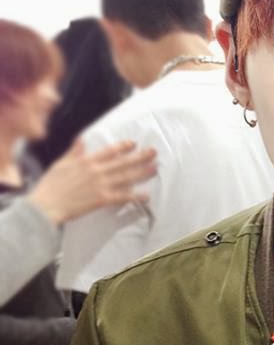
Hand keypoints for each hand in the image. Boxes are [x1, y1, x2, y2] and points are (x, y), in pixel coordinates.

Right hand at [29, 140, 157, 223]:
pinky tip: (146, 195)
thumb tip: (82, 140)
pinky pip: (122, 197)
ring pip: (126, 177)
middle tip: (154, 152)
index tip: (134, 143)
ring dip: (142, 173)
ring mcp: (101, 185)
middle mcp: (97, 171)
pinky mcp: (102, 199)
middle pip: (123, 162)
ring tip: (155, 169)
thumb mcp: (61, 163)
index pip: (109, 151)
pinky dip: (135, 196)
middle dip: (140, 157)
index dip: (123, 147)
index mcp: (86, 161)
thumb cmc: (51, 185)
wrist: (46, 204)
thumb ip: (74, 152)